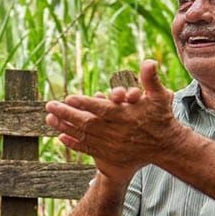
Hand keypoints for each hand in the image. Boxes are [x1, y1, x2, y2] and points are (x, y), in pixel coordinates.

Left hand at [45, 60, 183, 183]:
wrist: (166, 146)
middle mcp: (116, 132)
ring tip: (49, 119)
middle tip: (49, 106)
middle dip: (66, 114)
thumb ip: (151, 79)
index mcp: (125, 116)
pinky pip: (88, 149)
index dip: (85, 104)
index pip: (101, 109)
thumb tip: (149, 61)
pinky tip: (60, 136)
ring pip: (84, 136)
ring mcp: (111, 145)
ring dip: (65, 127)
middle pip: (87, 123)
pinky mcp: (109, 154)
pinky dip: (73, 143)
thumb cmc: (161, 117)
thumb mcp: (160, 96)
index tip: (68, 98)